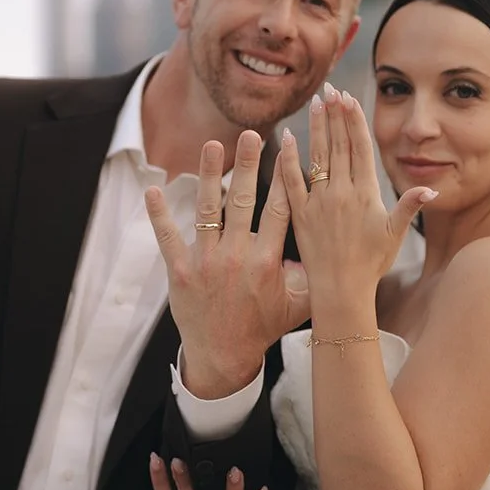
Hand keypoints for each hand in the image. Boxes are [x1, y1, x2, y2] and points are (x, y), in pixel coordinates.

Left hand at [145, 130, 309, 397]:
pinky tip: (154, 189)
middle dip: (248, 164)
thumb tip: (335, 244)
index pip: (281, 209)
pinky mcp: (180, 271)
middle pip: (243, 200)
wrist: (223, 356)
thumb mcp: (299, 303)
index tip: (289, 147)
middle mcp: (237, 257)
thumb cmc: (264, 326)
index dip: (286, 176)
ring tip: (212, 145)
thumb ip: (314, 273)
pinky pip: (167, 237)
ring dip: (209, 175)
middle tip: (251, 134)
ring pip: (208, 210)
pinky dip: (160, 214)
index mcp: (268, 261)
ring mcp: (206, 262)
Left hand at [281, 84, 433, 299]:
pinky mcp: (300, 214)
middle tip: (330, 89)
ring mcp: (319, 202)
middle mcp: (342, 193)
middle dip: (334, 114)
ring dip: (316, 127)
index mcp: (366, 194)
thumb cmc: (371, 264)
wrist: (341, 291)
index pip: (360, 147)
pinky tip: (288, 137)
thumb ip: (409, 207)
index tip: (349, 98)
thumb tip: (431, 189)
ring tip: (314, 102)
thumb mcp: (395, 234)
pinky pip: (292, 181)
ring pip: (318, 156)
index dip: (354, 120)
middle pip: (339, 145)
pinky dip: (290, 158)